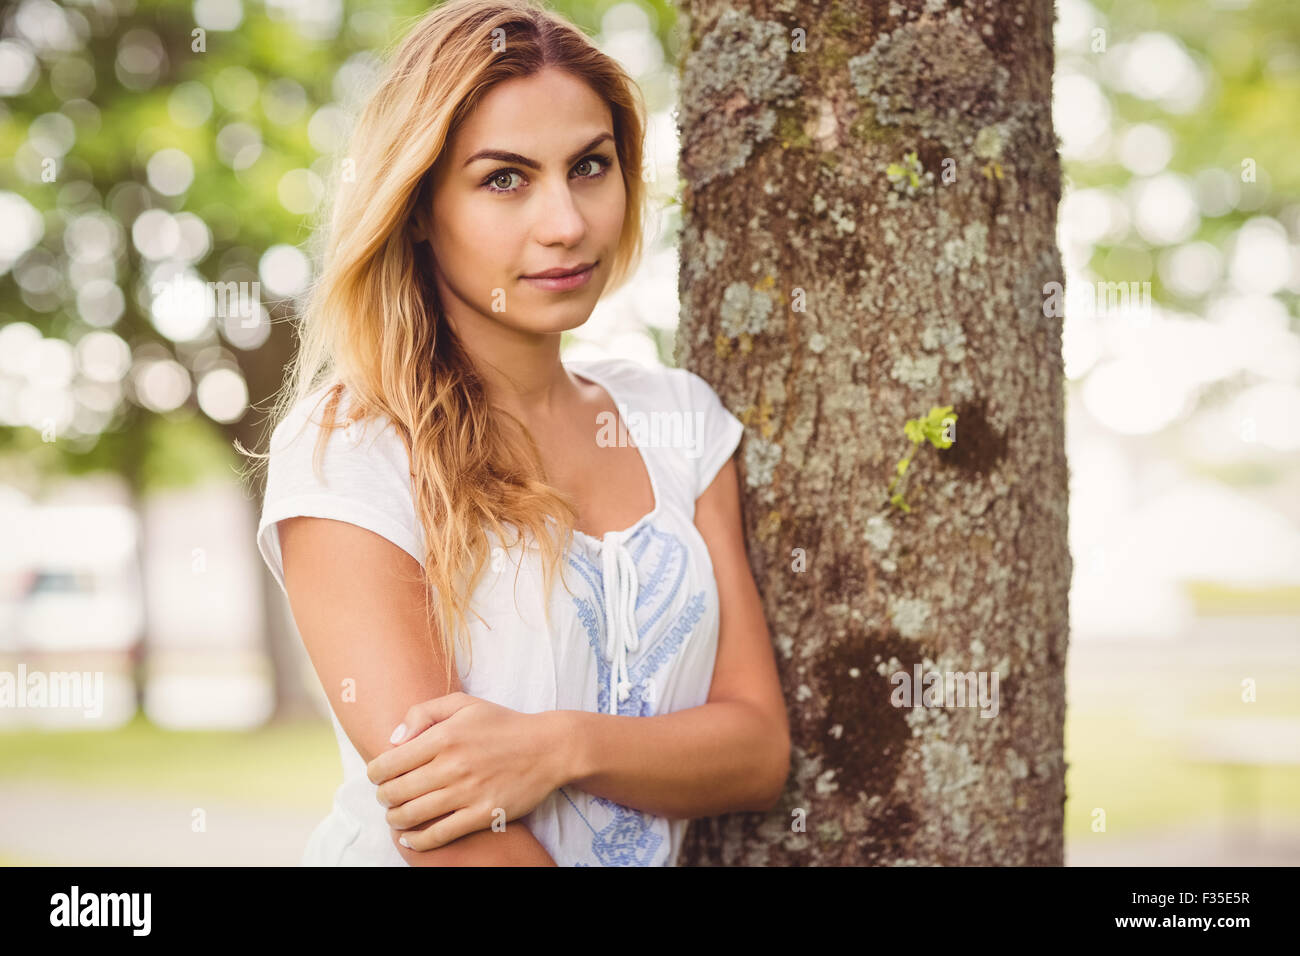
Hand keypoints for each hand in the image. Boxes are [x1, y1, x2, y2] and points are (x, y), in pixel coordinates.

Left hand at [365, 692, 564, 850]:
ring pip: (412, 815)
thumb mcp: (464, 704)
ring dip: (395, 819)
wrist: (549, 748)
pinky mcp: (483, 814)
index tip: (379, 776)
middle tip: (387, 797)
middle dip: (383, 797)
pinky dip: (417, 841)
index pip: (390, 762)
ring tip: (396, 816)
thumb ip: (424, 712)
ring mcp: (467, 792)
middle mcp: (452, 765)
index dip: (375, 773)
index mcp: (444, 736)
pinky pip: (439, 834)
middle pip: (396, 792)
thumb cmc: (504, 725)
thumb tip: (394, 740)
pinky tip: (410, 838)